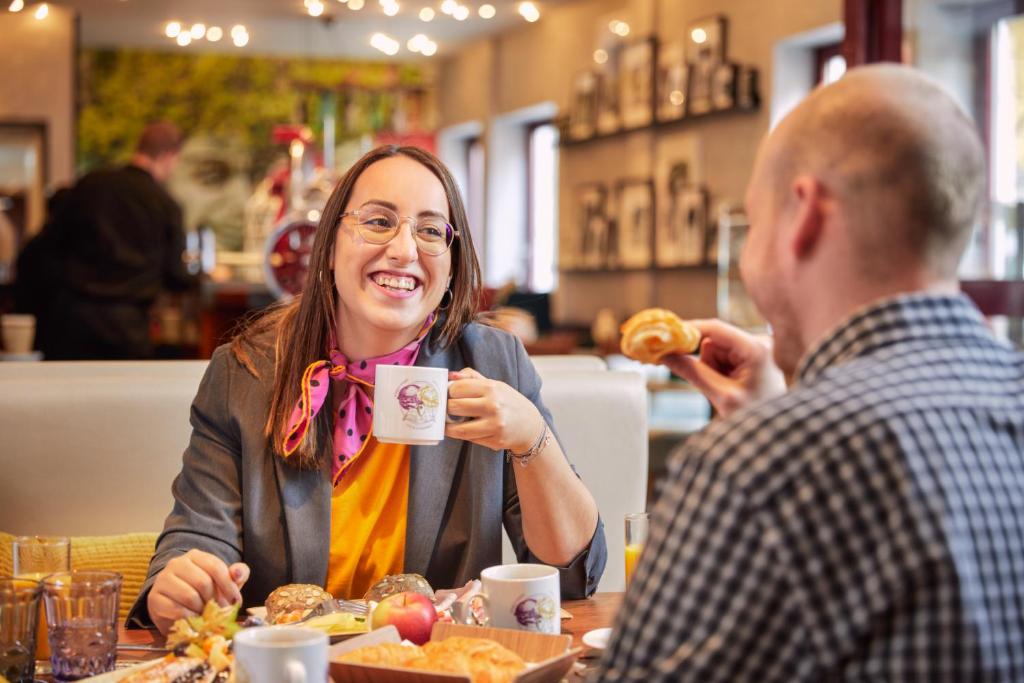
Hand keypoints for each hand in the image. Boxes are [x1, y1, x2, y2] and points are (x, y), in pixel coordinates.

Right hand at [147, 549, 249, 633]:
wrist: (175, 606)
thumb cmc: (203, 591)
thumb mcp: (223, 581)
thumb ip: (237, 573)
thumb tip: (238, 574)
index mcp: (195, 556)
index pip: (216, 567)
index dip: (229, 587)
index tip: (236, 602)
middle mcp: (176, 564)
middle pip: (203, 582)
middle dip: (214, 600)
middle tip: (217, 610)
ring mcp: (163, 580)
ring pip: (189, 596)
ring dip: (201, 609)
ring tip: (205, 613)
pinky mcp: (154, 598)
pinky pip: (176, 610)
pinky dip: (189, 618)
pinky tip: (193, 618)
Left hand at [445, 368, 544, 452]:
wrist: (529, 425)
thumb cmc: (507, 401)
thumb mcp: (494, 384)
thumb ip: (471, 378)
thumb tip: (450, 375)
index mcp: (491, 388)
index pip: (457, 388)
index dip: (449, 392)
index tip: (449, 394)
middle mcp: (493, 406)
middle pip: (454, 407)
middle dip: (447, 408)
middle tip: (447, 409)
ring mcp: (494, 425)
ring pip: (458, 429)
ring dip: (448, 426)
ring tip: (447, 423)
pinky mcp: (495, 441)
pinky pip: (469, 439)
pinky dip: (463, 435)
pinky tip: (465, 429)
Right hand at [663, 319, 785, 418]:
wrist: (778, 434)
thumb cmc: (757, 418)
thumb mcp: (722, 395)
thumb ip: (693, 372)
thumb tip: (665, 356)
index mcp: (756, 348)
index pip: (715, 328)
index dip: (688, 330)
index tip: (667, 337)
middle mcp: (759, 342)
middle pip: (713, 341)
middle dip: (707, 363)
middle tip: (714, 386)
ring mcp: (757, 348)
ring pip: (716, 351)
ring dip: (713, 370)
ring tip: (727, 390)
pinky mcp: (753, 356)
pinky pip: (724, 357)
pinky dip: (720, 372)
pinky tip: (732, 387)